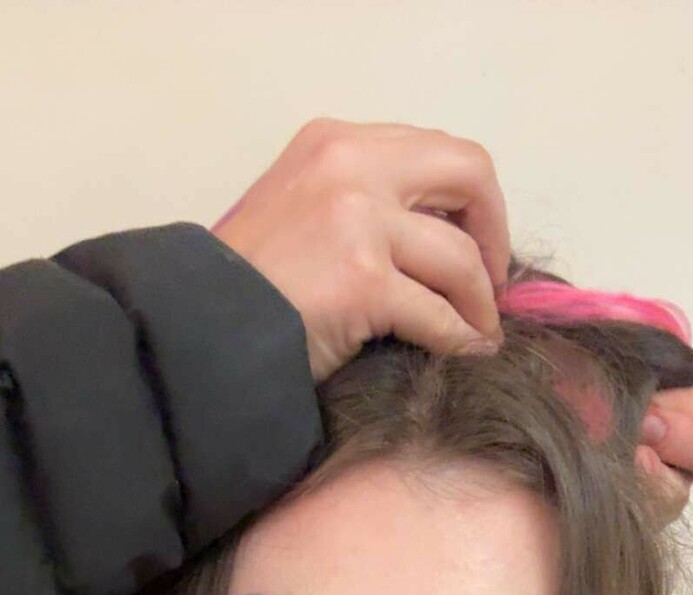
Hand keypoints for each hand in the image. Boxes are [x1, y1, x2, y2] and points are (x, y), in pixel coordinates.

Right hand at [211, 118, 509, 383]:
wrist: (199, 330)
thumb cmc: (245, 287)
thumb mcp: (301, 214)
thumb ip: (360, 205)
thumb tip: (434, 239)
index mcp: (336, 142)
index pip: (435, 151)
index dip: (470, 201)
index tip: (472, 245)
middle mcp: (351, 163)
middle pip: (467, 174)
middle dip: (493, 233)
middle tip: (492, 283)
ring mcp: (359, 220)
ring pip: (459, 257)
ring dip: (481, 302)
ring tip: (481, 333)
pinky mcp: (364, 281)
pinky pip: (440, 315)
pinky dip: (462, 339)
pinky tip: (466, 355)